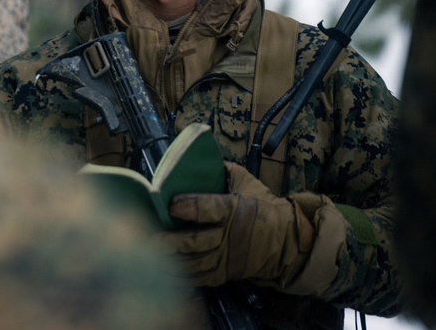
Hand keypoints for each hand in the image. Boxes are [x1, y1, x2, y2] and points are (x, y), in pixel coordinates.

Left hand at [159, 162, 333, 290]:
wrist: (288, 241)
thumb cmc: (263, 206)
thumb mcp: (247, 181)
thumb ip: (223, 170)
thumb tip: (198, 158)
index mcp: (235, 209)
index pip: (209, 208)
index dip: (189, 206)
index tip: (170, 203)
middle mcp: (229, 236)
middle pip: (196, 241)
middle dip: (170, 241)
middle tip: (148, 238)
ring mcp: (227, 258)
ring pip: (195, 262)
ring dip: (172, 260)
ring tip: (150, 255)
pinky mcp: (226, 273)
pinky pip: (202, 277)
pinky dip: (183, 275)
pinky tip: (166, 269)